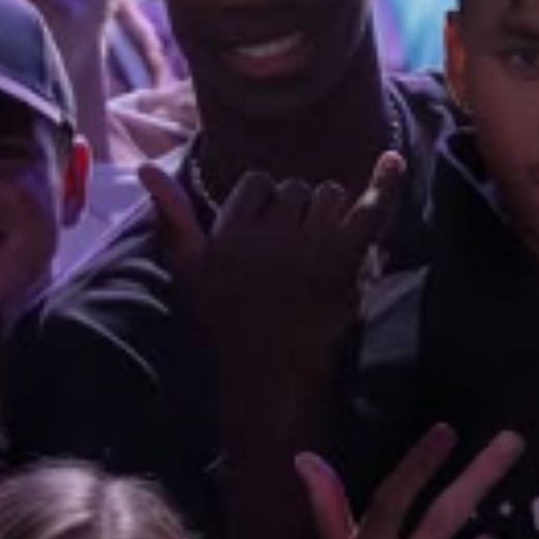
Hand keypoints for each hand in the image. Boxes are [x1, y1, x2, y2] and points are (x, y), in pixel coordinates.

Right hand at [142, 151, 404, 422]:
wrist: (271, 378)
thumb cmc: (228, 327)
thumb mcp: (191, 273)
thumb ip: (172, 218)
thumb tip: (145, 167)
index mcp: (229, 235)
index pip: (258, 183)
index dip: (266, 203)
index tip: (268, 234)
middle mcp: (267, 236)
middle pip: (296, 188)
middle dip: (299, 210)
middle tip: (297, 250)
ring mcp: (308, 248)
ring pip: (329, 195)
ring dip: (329, 213)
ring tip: (321, 248)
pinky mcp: (344, 262)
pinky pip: (369, 210)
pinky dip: (384, 183)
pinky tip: (392, 160)